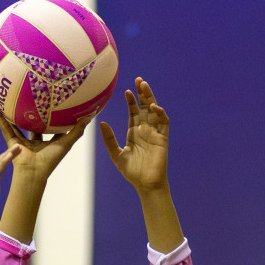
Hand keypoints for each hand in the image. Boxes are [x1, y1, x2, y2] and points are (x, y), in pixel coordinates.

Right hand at [0, 105, 94, 180]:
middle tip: (30, 96)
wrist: (33, 173)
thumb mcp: (67, 142)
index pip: (51, 126)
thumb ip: (78, 129)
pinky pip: (4, 127)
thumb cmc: (51, 160)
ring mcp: (22, 141)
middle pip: (32, 123)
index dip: (52, 116)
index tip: (54, 102)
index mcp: (48, 142)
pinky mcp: (12, 142)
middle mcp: (35, 141)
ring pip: (15, 123)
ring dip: (11, 112)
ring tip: (7, 98)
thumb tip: (91, 114)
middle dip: (31, 112)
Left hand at [100, 77, 169, 191]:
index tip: (126, 91)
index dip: (131, 101)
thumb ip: (109, 139)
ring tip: (145, 86)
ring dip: (151, 98)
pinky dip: (160, 113)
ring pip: (154, 111)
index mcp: (134, 133)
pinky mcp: (163, 138)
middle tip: (138, 80)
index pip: (133, 112)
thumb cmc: (132, 172)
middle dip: (142, 93)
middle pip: (145, 107)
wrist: (146, 184)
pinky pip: (163, 122)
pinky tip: (153, 106)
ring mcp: (155, 133)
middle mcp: (145, 130)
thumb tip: (101, 122)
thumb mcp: (116, 155)